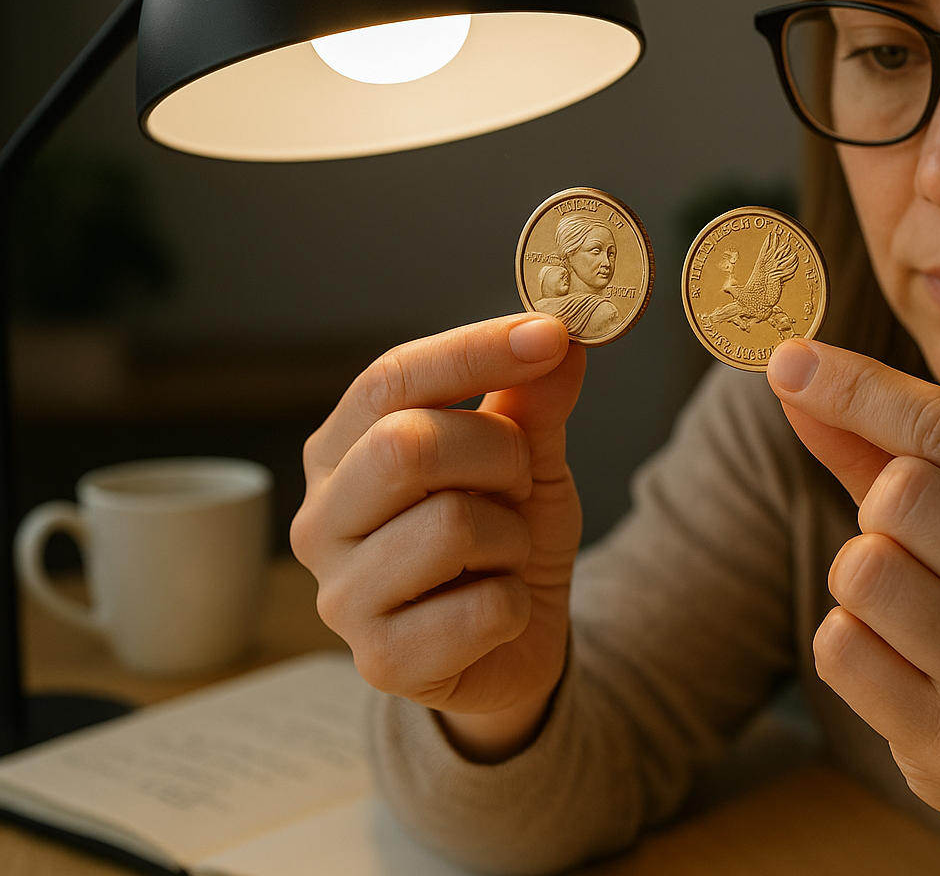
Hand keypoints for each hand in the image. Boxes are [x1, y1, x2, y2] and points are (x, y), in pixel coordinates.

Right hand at [290, 315, 584, 761]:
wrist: (514, 645)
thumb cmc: (502, 539)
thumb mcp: (528, 460)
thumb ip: (534, 402)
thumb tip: (560, 339)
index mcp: (341, 452)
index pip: (390, 379)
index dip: (473, 350)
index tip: (552, 334)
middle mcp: (321, 520)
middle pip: (406, 445)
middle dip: (497, 453)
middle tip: (521, 481)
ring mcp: (341, 597)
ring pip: (450, 526)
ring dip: (512, 536)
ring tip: (504, 554)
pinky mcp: (382, 663)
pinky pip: (481, 608)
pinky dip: (516, 602)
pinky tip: (499, 608)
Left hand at [766, 340, 939, 875]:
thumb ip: (888, 448)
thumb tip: (794, 372)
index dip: (859, 387)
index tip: (790, 358)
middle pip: (903, 494)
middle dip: (877, 512)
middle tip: (910, 550)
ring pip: (864, 569)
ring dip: (859, 578)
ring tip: (907, 614)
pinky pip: (841, 646)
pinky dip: (846, 641)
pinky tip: (899, 666)